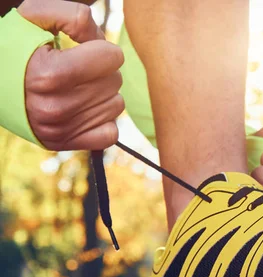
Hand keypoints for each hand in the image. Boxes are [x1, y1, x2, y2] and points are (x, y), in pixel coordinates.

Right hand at [19, 0, 124, 150]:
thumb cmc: (15, 49)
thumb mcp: (32, 19)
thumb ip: (70, 15)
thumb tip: (98, 35)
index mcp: (49, 75)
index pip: (113, 57)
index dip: (101, 48)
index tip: (85, 50)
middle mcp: (55, 107)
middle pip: (115, 80)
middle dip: (101, 70)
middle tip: (77, 69)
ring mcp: (61, 129)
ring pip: (116, 105)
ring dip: (102, 94)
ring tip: (77, 87)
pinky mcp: (67, 144)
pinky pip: (111, 133)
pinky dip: (102, 120)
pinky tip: (83, 108)